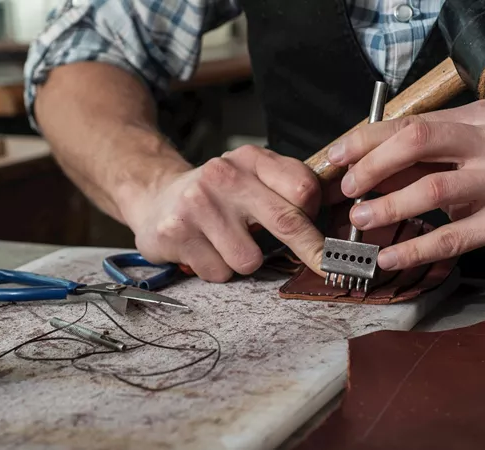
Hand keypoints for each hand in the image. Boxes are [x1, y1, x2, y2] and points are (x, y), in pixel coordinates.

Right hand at [123, 145, 325, 281]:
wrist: (155, 197)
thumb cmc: (216, 195)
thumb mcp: (251, 177)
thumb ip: (287, 189)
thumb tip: (329, 226)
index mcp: (250, 159)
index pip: (302, 188)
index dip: (317, 216)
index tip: (324, 235)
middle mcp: (224, 175)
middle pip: (286, 222)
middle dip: (310, 250)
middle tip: (324, 265)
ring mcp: (198, 204)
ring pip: (249, 259)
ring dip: (243, 261)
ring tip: (226, 244)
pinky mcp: (177, 232)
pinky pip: (219, 272)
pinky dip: (216, 269)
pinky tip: (204, 250)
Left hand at [325, 99, 484, 280]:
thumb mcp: (465, 164)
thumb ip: (419, 161)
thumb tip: (356, 168)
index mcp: (482, 117)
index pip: (413, 122)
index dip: (367, 139)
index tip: (337, 157)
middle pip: (418, 142)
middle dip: (372, 165)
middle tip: (348, 190)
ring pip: (432, 189)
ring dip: (387, 207)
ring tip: (359, 221)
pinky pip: (451, 236)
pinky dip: (414, 249)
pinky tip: (389, 257)